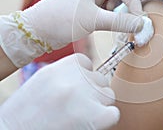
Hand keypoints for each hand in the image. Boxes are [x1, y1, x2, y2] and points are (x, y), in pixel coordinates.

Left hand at [0, 0, 145, 66]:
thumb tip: (141, 25)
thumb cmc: (60, 20)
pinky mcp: (87, 4)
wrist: (37, 32)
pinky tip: (105, 21)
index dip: (133, 1)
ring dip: (118, 5)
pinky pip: (106, 3)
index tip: (139, 19)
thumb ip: (120, 22)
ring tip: (110, 18)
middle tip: (127, 10)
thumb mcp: (93, 20)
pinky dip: (111, 12)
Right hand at [0, 53, 119, 129]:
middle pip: (99, 79)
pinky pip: (113, 113)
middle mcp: (73, 79)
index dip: (84, 77)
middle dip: (92, 92)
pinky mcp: (94, 117)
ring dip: (99, 105)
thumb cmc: (26, 113)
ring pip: (108, 94)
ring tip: (81, 115)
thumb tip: (88, 73)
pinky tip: (91, 124)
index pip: (86, 63)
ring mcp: (84, 96)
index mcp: (59, 67)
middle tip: (77, 106)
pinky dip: (106, 120)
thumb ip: (65, 74)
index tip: (76, 89)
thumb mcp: (42, 82)